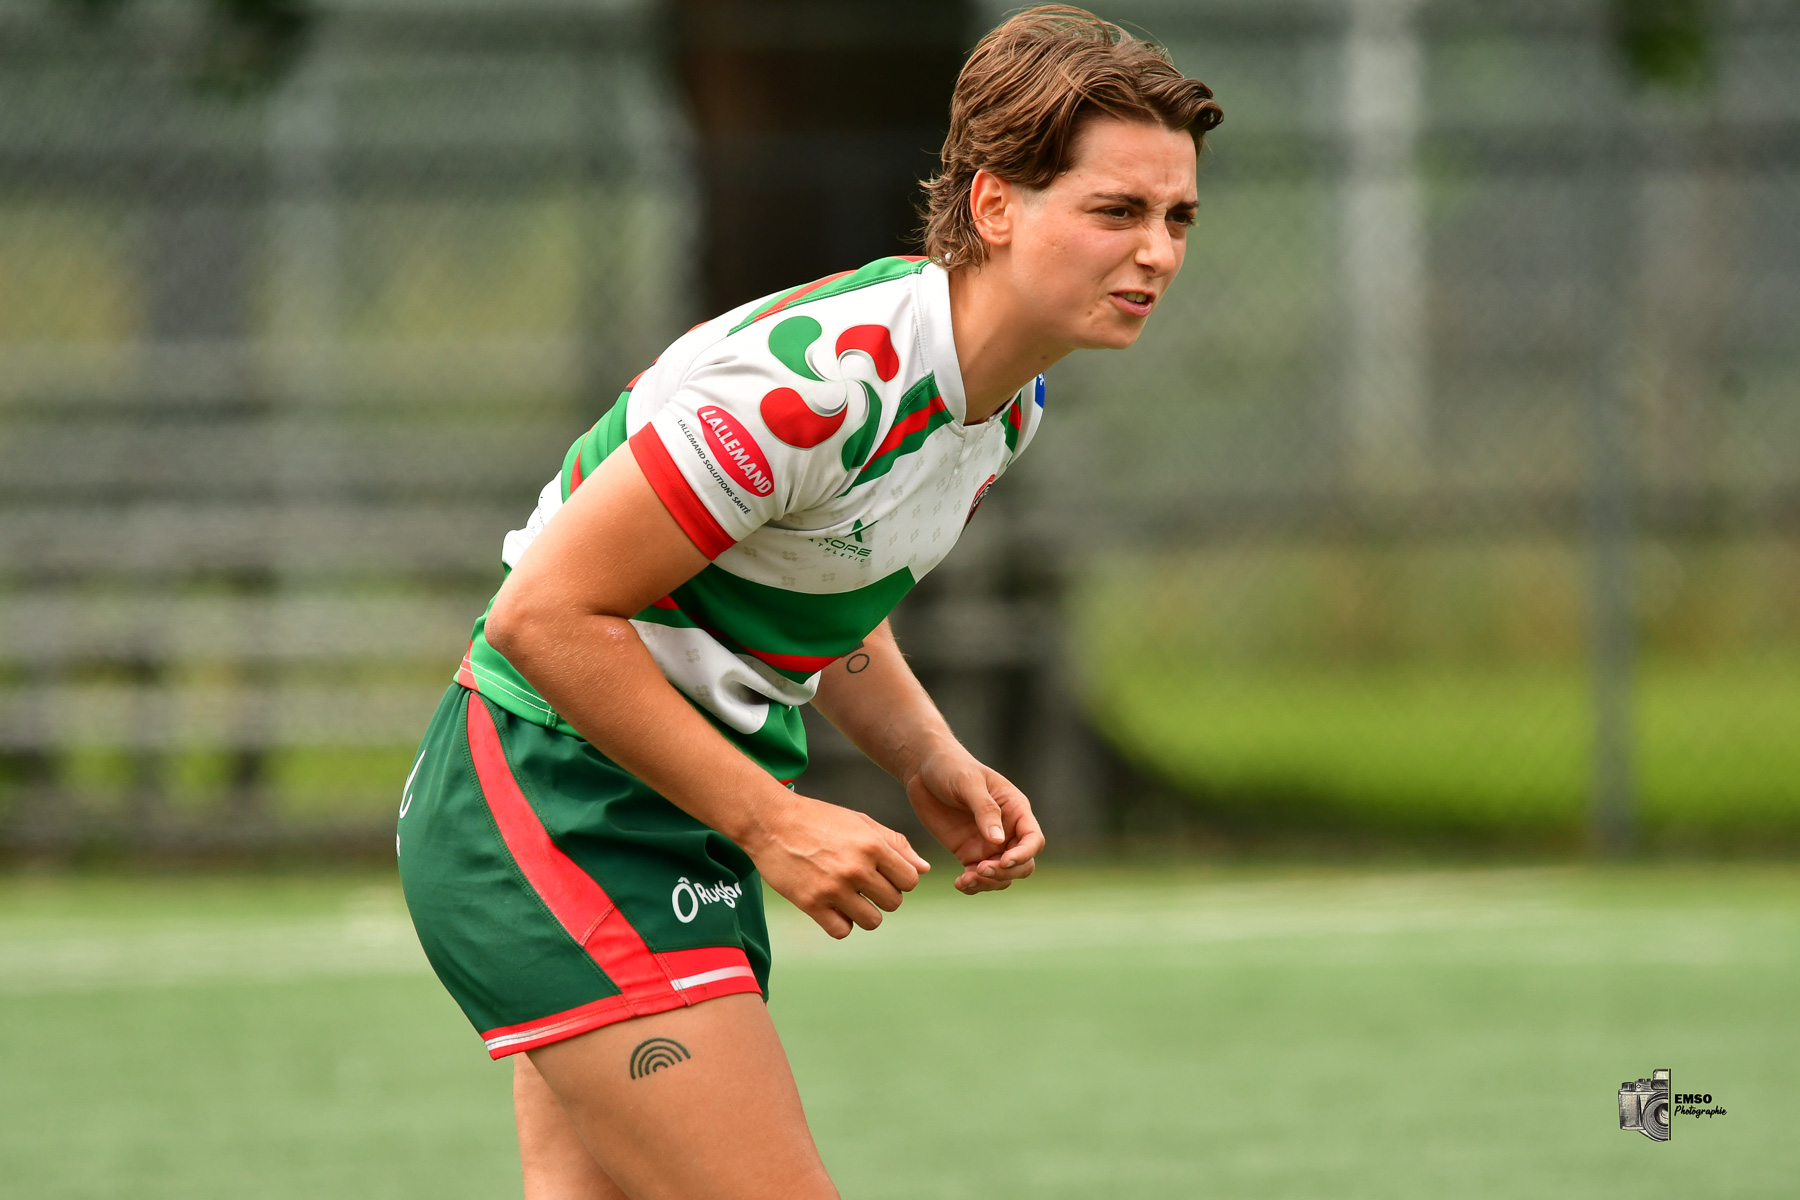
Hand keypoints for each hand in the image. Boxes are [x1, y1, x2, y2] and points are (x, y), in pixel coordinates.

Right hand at [742, 793, 930, 938]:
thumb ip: (895, 844)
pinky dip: (840, 923)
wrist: (771, 822)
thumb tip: (925, 869)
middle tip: (864, 884)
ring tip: (849, 897)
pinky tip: (832, 906)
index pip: (910, 880)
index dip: (900, 879)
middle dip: (883, 896)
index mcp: (872, 845)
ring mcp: (833, 888)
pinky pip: (842, 931)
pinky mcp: (811, 904)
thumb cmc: (819, 819)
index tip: (883, 873)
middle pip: (894, 902)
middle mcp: (856, 868)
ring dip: (865, 913)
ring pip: (872, 921)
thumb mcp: (861, 822)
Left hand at [903, 744, 1043, 893]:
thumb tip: (999, 841)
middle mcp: (1007, 830)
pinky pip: (978, 877)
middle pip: (1022, 863)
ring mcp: (988, 844)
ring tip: (965, 880)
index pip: (1033, 839)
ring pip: (1002, 876)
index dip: (1024, 854)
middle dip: (1006, 872)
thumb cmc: (951, 767)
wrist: (924, 770)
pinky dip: (973, 885)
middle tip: (980, 869)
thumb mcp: (968, 783)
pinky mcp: (968, 853)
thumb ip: (985, 810)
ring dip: (989, 883)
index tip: (1004, 861)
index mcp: (1015, 809)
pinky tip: (960, 883)